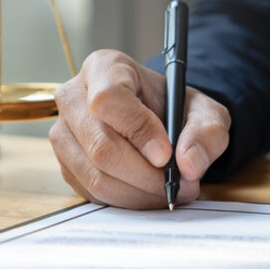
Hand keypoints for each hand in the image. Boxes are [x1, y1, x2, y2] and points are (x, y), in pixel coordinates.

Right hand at [50, 49, 229, 208]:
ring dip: (140, 193)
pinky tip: (149, 192)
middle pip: (101, 146)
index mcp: (105, 68)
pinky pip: (93, 193)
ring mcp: (64, 133)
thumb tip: (188, 163)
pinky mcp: (66, 164)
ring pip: (96, 176)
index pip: (108, 100)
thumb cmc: (174, 108)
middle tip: (180, 183)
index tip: (166, 154)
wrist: (158, 120)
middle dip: (146, 175)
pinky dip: (127, 200)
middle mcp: (74, 97)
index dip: (139, 131)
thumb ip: (206, 132)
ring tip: (170, 190)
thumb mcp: (204, 111)